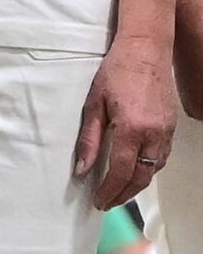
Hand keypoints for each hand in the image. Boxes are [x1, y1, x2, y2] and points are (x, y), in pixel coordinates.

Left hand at [76, 38, 176, 208]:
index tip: (98, 202)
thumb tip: (81, 170)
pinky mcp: (172, 126)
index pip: (121, 171)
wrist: (146, 50)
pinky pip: (162, 156)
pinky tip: (135, 171)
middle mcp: (154, 133)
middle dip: (123, 194)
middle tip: (107, 203)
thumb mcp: (93, 105)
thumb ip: (88, 139)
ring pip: (155, 169)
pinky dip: (149, 169)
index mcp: (132, 128)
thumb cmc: (115, 73)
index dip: (109, 190)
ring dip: (137, 184)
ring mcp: (167, 130)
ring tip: (118, 191)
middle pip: (141, 176)